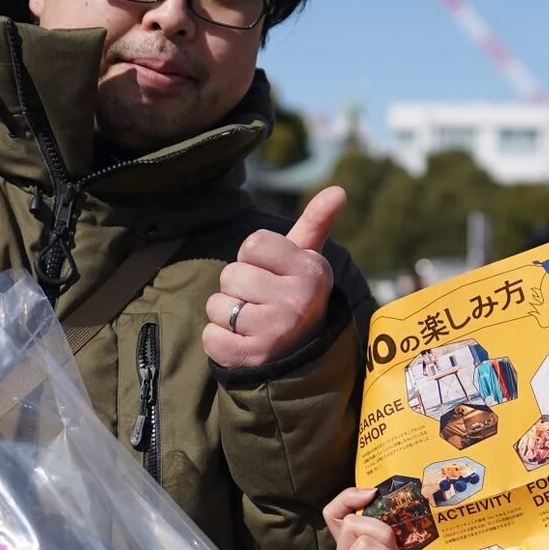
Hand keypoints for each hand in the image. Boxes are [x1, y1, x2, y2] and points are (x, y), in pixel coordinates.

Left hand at [203, 186, 344, 369]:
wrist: (303, 358)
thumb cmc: (295, 297)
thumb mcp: (307, 261)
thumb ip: (316, 223)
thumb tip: (338, 190)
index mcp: (311, 271)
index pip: (252, 243)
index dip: (253, 258)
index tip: (271, 275)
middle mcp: (296, 301)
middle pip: (231, 274)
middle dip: (237, 288)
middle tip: (260, 303)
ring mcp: (274, 332)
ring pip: (217, 306)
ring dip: (226, 315)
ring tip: (252, 324)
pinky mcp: (252, 359)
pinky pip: (210, 337)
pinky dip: (218, 341)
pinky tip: (242, 344)